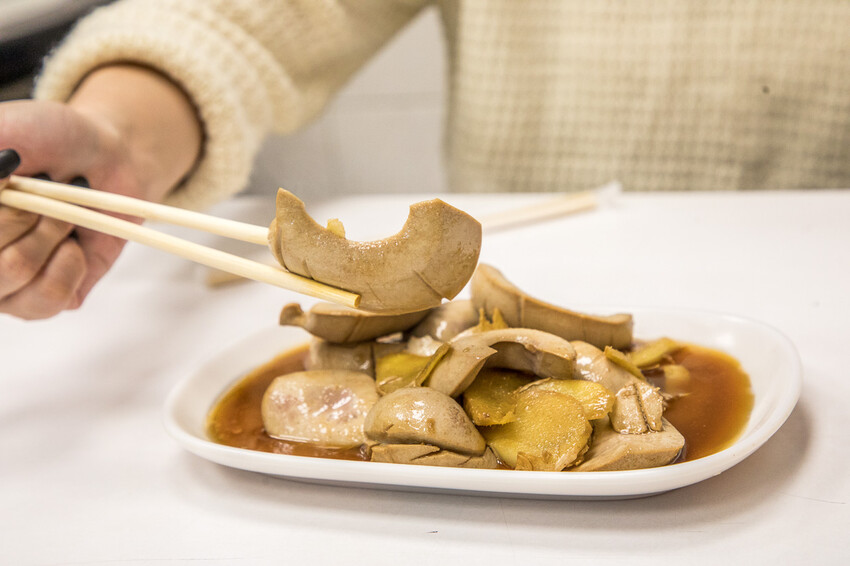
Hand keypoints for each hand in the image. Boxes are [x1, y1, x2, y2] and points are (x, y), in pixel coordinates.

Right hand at [0, 65, 201, 319]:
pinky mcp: (41, 302)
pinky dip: (71, 263)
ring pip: (12, 274)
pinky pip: (49, 298)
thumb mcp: (6, 128)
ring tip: (63, 215)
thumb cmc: (48, 137)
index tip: (11, 183)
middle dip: (21, 213)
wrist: (108, 158)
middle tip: (46, 188)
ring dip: (48, 234)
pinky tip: (74, 246)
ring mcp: (0, 286)